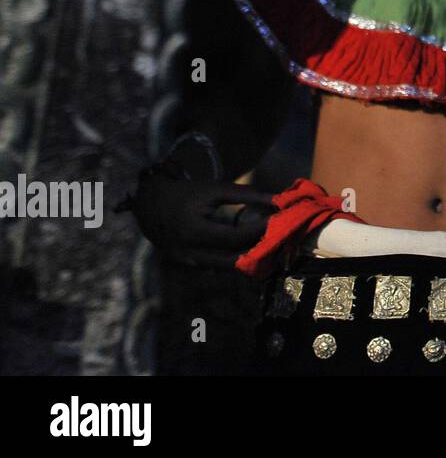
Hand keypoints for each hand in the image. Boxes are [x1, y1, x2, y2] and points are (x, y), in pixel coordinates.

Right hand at [130, 169, 276, 269]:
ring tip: (273, 247)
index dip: (259, 231)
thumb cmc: (187, 194)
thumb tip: (278, 200)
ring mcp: (186, 263)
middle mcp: (188, 252)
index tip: (281, 223)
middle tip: (283, 240)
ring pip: (226, 267)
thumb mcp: (214, 190)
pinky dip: (235, 260)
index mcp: (193, 230)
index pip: (235, 237)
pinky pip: (216, 267)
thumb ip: (245, 194)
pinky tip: (253, 252)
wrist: (150, 206)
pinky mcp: (187, 266)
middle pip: (232, 259)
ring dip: (249, 259)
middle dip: (259, 250)